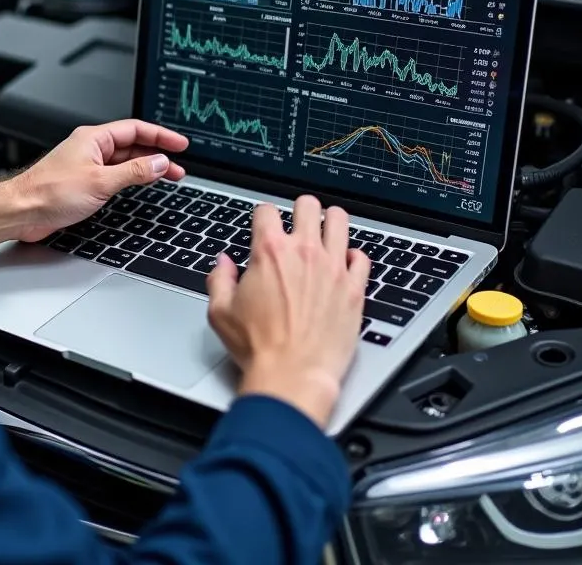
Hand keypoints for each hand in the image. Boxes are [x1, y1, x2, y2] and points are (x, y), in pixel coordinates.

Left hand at [0, 120, 188, 248]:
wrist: (22, 211)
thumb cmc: (48, 192)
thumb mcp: (100, 182)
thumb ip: (133, 172)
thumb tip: (158, 162)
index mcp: (93, 139)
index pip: (135, 129)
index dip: (161, 135)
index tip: (180, 144)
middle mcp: (90, 148)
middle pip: (132, 145)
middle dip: (157, 154)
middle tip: (178, 165)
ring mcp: (87, 165)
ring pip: (124, 161)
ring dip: (146, 167)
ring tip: (167, 176)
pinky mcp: (84, 182)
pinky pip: (115, 175)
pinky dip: (132, 178)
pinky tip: (141, 185)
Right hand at [205, 195, 369, 428]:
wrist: (293, 376)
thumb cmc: (259, 348)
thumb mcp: (221, 312)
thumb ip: (220, 280)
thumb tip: (223, 265)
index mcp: (269, 252)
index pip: (266, 210)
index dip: (262, 216)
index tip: (263, 225)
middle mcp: (304, 252)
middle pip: (308, 205)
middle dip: (300, 210)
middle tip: (297, 223)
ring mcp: (333, 268)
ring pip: (340, 221)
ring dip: (330, 221)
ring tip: (325, 230)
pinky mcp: (354, 289)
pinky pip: (362, 258)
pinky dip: (354, 257)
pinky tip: (345, 263)